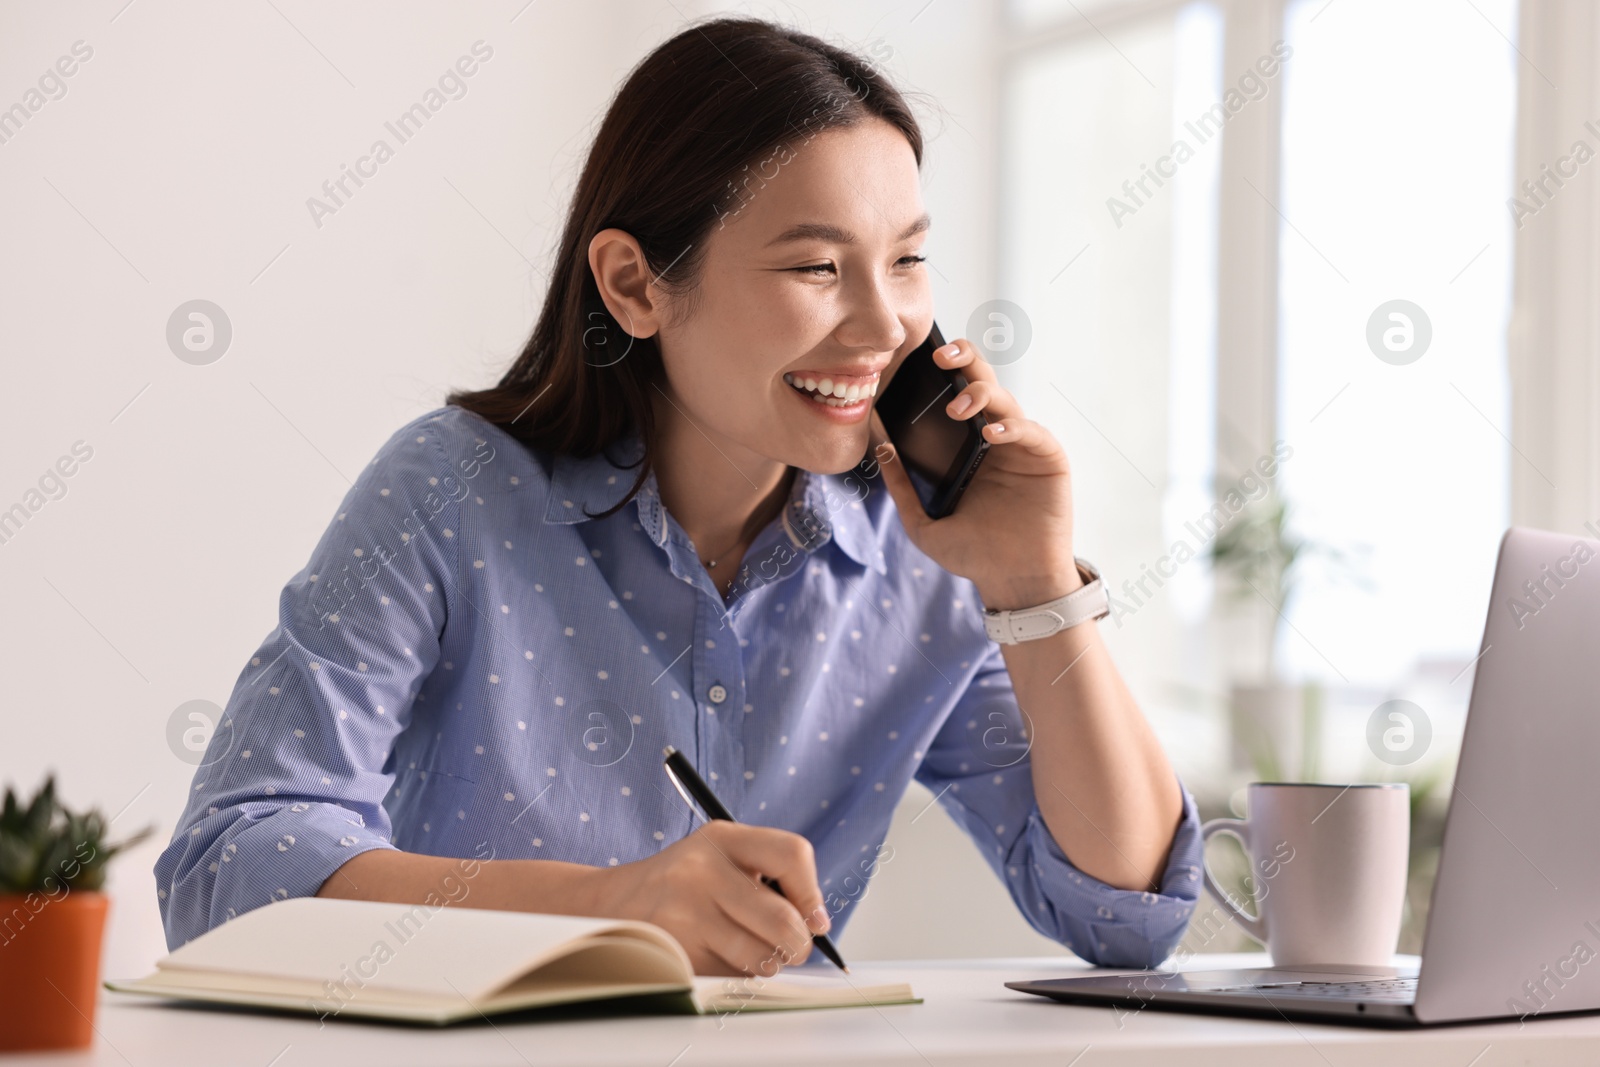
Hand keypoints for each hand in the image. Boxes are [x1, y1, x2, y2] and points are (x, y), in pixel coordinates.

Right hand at [588, 821, 830, 976]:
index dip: (812, 894)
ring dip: (768, 965)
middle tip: (794, 949)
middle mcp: (701, 869)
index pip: (791, 854)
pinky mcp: (674, 951)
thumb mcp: (721, 857)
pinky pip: (731, 977)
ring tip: (752, 952)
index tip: (815, 919)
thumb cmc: (683, 884)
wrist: (613, 903)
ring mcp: (684, 912)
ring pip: (761, 956)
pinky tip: (720, 958)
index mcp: (722, 837)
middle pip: (783, 918)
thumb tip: (818, 923)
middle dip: (798, 945)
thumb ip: (770, 876)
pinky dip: (737, 977)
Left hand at [870, 337, 1078, 610]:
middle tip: (940, 357)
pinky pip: (1030, 430)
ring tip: (957, 408)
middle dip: (964, 361)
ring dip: (980, 395)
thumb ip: (901, 487)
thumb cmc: (974, 554)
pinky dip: (1011, 426)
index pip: (954, 396)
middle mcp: (995, 439)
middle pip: (982, 383)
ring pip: (1004, 400)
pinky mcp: (1047, 457)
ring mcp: (1022, 446)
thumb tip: (879, 447)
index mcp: (967, 447)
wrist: (1013, 581)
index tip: (916, 361)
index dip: (941, 375)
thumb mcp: (923, 523)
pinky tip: (991, 434)